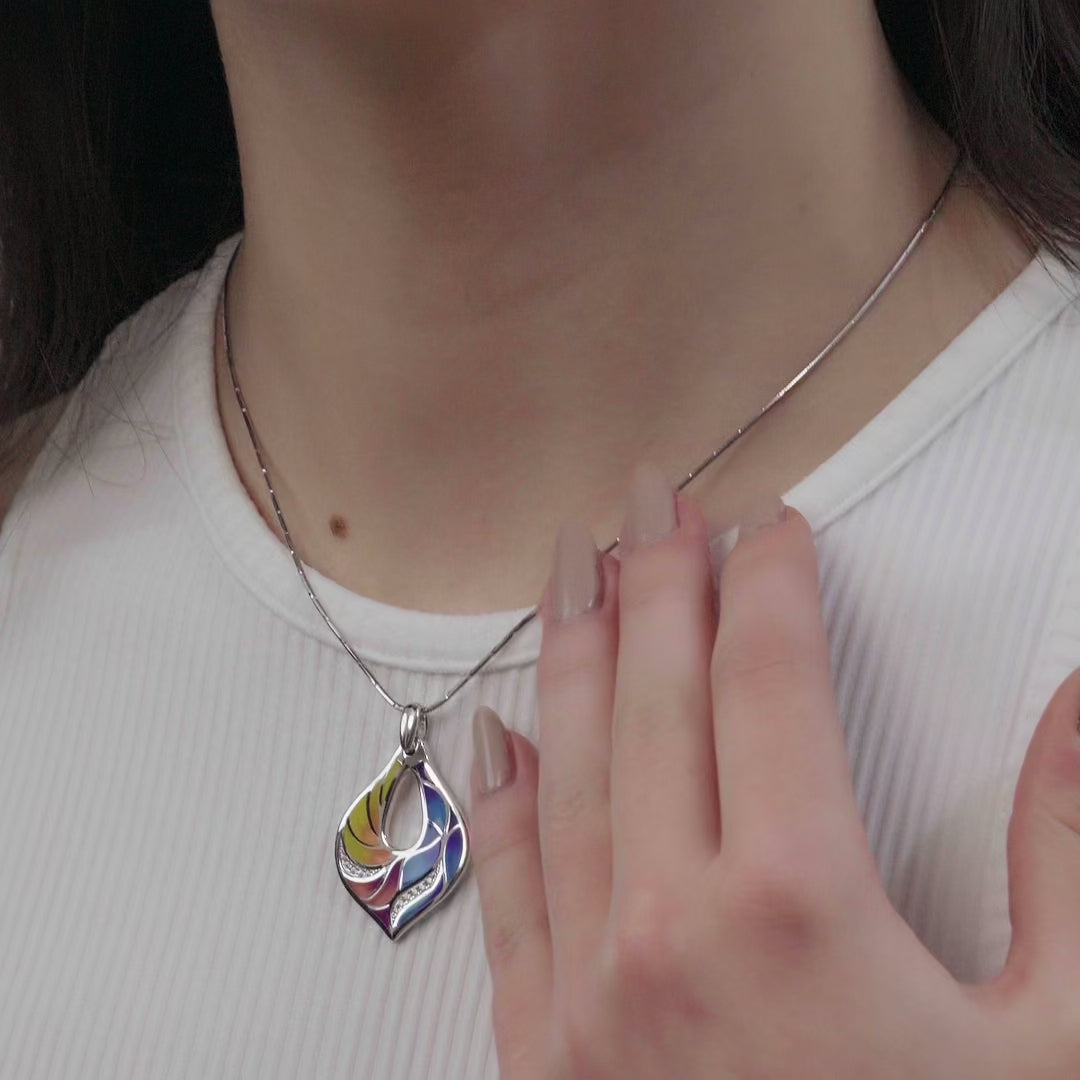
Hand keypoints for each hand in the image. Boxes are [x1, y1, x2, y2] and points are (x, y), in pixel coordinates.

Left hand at [468, 461, 1079, 1078]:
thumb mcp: (1056, 1038)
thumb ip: (1068, 852)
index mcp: (798, 904)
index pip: (768, 675)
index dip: (772, 581)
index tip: (776, 527)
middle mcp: (671, 927)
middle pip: (656, 691)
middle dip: (658, 577)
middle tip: (651, 498)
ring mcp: (589, 984)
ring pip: (568, 761)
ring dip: (574, 647)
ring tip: (573, 563)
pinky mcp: (542, 1047)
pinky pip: (506, 884)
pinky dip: (500, 795)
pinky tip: (500, 729)